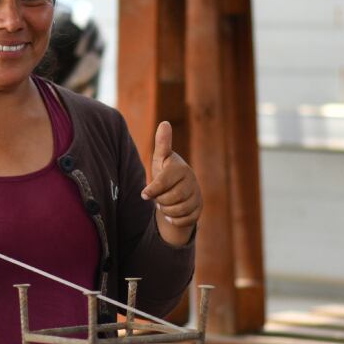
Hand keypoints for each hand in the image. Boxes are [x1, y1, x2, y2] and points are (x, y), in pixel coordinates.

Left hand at [140, 121, 200, 246]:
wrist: (179, 190)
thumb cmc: (166, 172)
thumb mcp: (161, 159)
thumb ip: (162, 143)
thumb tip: (165, 122)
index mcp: (181, 168)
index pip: (164, 183)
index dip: (153, 190)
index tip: (144, 194)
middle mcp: (192, 181)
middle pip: (170, 199)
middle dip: (160, 201)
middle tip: (158, 197)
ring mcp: (198, 195)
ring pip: (177, 211)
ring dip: (166, 210)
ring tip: (165, 203)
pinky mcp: (199, 209)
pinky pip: (184, 220)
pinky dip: (175, 220)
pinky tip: (172, 214)